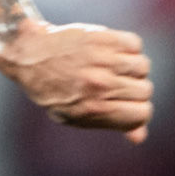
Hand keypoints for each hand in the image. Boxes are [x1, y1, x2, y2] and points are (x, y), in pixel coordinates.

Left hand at [0, 20, 152, 141]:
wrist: (30, 57)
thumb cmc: (53, 91)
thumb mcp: (76, 116)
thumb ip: (110, 123)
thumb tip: (140, 137)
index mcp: (94, 109)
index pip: (142, 113)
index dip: (138, 111)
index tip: (126, 104)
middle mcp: (100, 85)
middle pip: (145, 90)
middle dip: (134, 89)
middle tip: (115, 84)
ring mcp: (102, 60)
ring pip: (143, 66)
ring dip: (132, 67)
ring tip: (114, 67)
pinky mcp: (102, 38)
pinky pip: (135, 44)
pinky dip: (128, 47)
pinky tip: (112, 51)